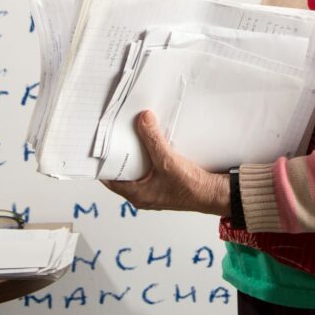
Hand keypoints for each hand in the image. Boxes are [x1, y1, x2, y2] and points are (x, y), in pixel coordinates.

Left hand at [102, 111, 230, 216]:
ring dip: (136, 154)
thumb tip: (142, 119)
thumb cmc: (191, 187)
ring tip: (133, 134)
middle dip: (120, 153)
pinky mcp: (164, 184)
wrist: (214, 194)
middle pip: (123, 171)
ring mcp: (154, 190)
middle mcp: (142, 194)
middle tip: (117, 134)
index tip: (101, 145)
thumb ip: (153, 139)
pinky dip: (148, 156)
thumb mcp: (167, 160)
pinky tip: (152, 142)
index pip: (110, 179)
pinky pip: (150, 168)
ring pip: (137, 169)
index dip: (103, 163)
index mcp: (137, 195)